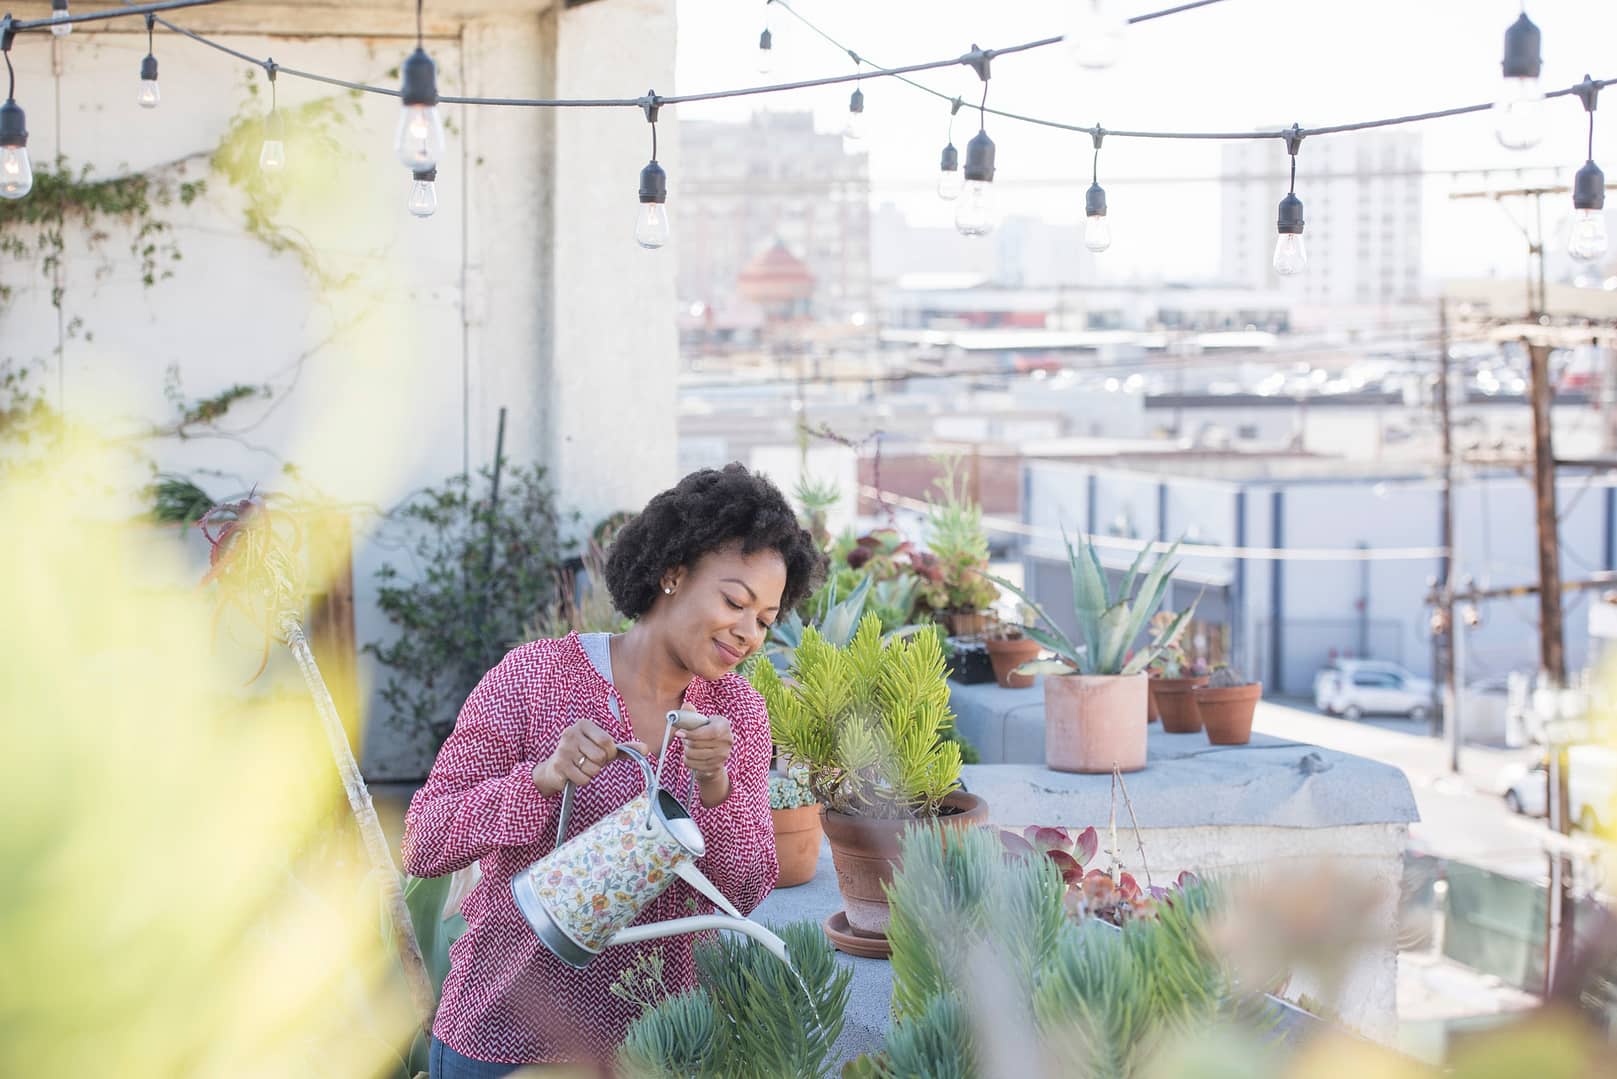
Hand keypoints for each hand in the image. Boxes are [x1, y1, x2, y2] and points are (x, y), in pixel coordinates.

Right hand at [533, 718, 647, 795]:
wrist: (554, 768)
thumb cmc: (582, 755)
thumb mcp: (603, 748)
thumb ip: (624, 748)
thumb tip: (646, 749)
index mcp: (584, 724)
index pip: (607, 742)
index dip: (610, 753)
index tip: (603, 754)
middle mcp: (571, 733)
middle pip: (601, 756)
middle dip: (599, 764)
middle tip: (590, 761)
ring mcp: (563, 749)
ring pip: (593, 769)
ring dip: (591, 773)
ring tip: (581, 767)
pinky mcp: (559, 765)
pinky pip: (583, 778)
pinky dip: (583, 780)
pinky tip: (574, 774)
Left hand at [677, 712, 732, 783]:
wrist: (715, 753)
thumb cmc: (705, 733)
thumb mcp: (700, 721)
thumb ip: (691, 714)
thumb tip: (686, 706)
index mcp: (724, 725)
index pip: (708, 732)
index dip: (692, 734)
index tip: (678, 733)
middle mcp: (727, 741)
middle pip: (697, 745)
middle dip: (686, 742)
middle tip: (685, 739)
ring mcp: (723, 756)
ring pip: (693, 755)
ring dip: (686, 751)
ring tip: (689, 747)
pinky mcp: (717, 767)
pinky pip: (693, 765)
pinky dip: (688, 761)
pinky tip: (692, 756)